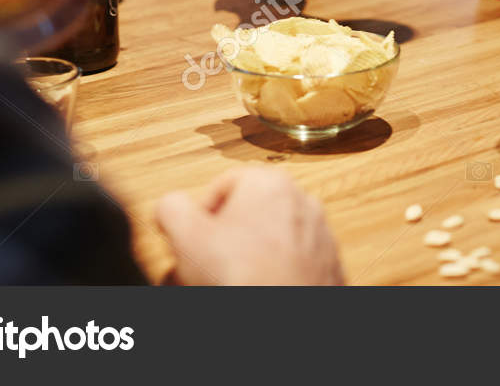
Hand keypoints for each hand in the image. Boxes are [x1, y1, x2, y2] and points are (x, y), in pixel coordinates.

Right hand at [156, 166, 344, 284]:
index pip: (222, 186)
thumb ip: (171, 208)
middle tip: (207, 263)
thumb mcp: (186, 236)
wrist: (283, 318)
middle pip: (249, 213)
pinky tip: (259, 286)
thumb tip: (172, 206)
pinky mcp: (328, 264)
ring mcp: (319, 234)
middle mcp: (302, 201)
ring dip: (249, 256)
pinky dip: (275, 273)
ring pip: (272, 239)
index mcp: (270, 182)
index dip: (200, 215)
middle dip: (224, 238)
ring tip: (232, 280)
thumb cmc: (242, 276)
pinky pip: (292, 263)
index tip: (193, 239)